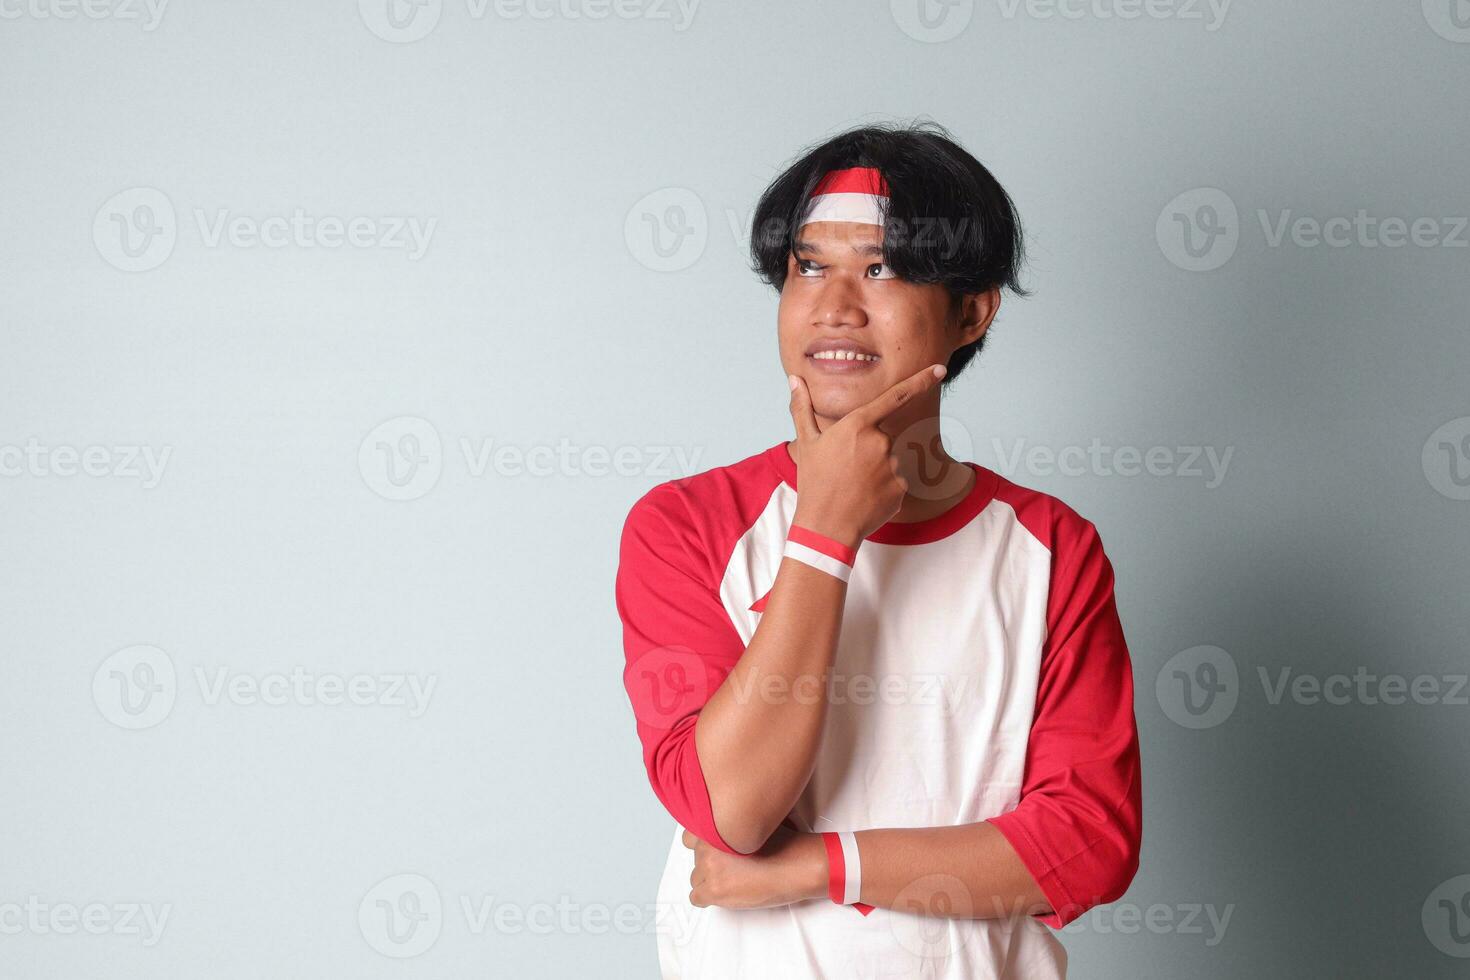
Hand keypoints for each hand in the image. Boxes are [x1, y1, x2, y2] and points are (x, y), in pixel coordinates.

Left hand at [684, 825, 826, 909]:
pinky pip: (696, 898)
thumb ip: (733, 821)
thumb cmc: (785, 841)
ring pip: (696, 878)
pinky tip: (725, 892)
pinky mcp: (716, 891)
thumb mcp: (756, 820)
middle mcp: (707, 846)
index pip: (690, 836)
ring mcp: (710, 869)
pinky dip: (707, 897)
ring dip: (710, 879)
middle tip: (732, 865)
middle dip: (711, 861)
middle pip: (696, 858)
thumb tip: (726, 824)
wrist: (798, 864)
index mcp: (714, 826)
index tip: (717, 849)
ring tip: (732, 879)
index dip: (706, 843)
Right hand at [788, 364, 947, 546]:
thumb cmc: (814, 482)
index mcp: (858, 425)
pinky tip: (865, 498)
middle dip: (868, 451)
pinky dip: (883, 489)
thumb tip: (794, 379)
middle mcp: (880, 441)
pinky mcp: (902, 488)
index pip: (896, 396)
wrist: (827, 526)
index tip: (940, 369)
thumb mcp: (807, 443)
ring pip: (889, 461)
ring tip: (853, 486)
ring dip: (875, 471)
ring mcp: (894, 465)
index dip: (921, 381)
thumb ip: (803, 407)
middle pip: (882, 438)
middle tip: (845, 471)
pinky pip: (896, 481)